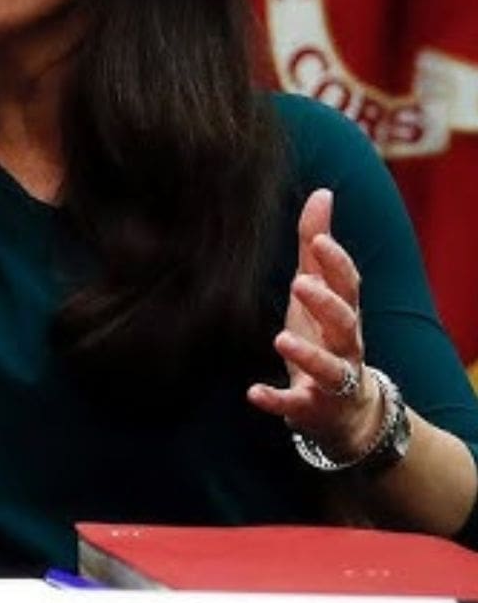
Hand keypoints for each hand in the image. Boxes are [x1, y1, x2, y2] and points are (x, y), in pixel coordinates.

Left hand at [246, 188, 381, 458]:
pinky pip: (295, 405)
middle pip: (346, 323)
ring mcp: (331, 380)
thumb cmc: (325, 335)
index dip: (336, 263)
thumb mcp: (319, 289)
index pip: (348, 285)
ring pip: (327, 367)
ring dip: (306, 354)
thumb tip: (321, 192)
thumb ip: (316, 244)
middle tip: (300, 284)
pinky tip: (254, 392)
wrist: (345, 410)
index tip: (319, 239)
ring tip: (281, 339)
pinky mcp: (311, 408)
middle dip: (326, 304)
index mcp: (344, 313)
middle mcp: (344, 345)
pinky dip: (277, 399)